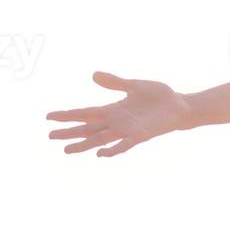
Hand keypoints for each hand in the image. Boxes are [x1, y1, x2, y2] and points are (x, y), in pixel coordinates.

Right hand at [47, 72, 191, 157]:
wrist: (180, 106)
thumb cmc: (159, 96)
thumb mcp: (134, 85)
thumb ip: (115, 82)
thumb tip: (93, 74)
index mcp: (113, 110)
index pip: (85, 113)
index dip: (68, 115)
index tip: (49, 116)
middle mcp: (117, 122)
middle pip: (88, 129)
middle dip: (69, 132)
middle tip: (50, 136)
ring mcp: (127, 130)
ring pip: (100, 139)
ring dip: (84, 145)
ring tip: (66, 150)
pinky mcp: (140, 135)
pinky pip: (123, 145)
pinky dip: (111, 150)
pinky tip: (99, 154)